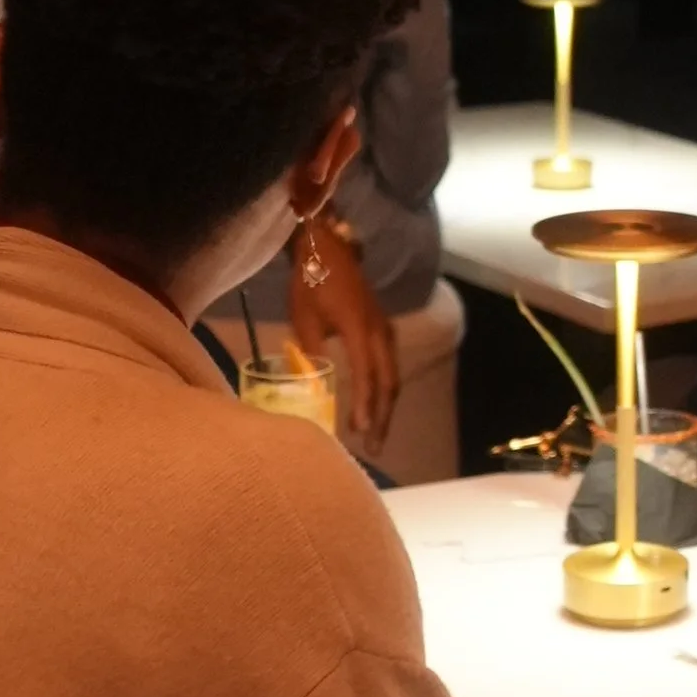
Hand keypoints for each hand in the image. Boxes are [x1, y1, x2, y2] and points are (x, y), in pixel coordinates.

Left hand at [290, 221, 399, 451]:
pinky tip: (376, 404)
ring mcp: (386, 330)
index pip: (366, 375)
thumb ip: (310, 353)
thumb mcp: (304, 318)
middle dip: (381, 417)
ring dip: (385, 407)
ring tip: (375, 434)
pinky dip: (385, 389)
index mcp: (359, 329)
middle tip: (373, 446)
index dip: (363, 405)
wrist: (329, 249)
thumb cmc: (311, 282)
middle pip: (388, 383)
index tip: (358, 430)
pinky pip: (390, 365)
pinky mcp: (384, 329)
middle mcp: (380, 332)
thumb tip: (310, 389)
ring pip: (393, 376)